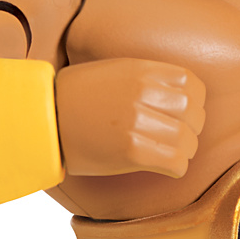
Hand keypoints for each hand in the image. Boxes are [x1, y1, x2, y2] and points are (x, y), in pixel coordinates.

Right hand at [55, 58, 205, 177]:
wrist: (43, 121)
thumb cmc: (75, 97)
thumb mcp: (113, 71)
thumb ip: (147, 78)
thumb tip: (179, 96)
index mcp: (141, 71)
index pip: (192, 85)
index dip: (195, 103)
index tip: (184, 114)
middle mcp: (142, 94)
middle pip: (194, 114)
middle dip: (192, 130)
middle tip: (178, 139)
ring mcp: (137, 123)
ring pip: (189, 141)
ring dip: (184, 151)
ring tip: (169, 154)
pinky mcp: (132, 151)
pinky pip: (176, 162)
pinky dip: (176, 167)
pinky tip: (164, 167)